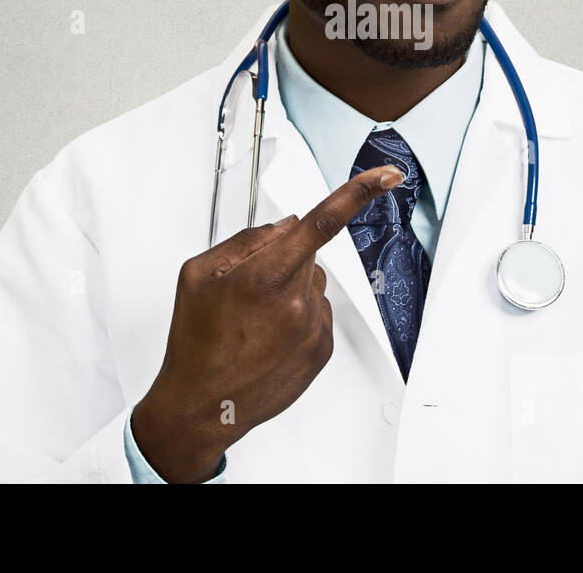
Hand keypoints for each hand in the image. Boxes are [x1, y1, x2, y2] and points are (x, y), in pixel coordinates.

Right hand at [131, 164, 403, 481]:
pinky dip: (296, 318)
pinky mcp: (321, 350)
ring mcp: (313, 329)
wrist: (201, 406)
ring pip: (312, 284)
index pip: (321, 222)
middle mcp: (296, 302)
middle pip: (305, 255)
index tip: (387, 176)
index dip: (359, 193)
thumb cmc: (195, 343)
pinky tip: (267, 339)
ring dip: (289, 292)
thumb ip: (247, 240)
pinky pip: (316, 314)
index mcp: (264, 276)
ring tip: (253, 323)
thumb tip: (286, 226)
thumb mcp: (199, 274)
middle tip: (246, 294)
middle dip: (282, 261)